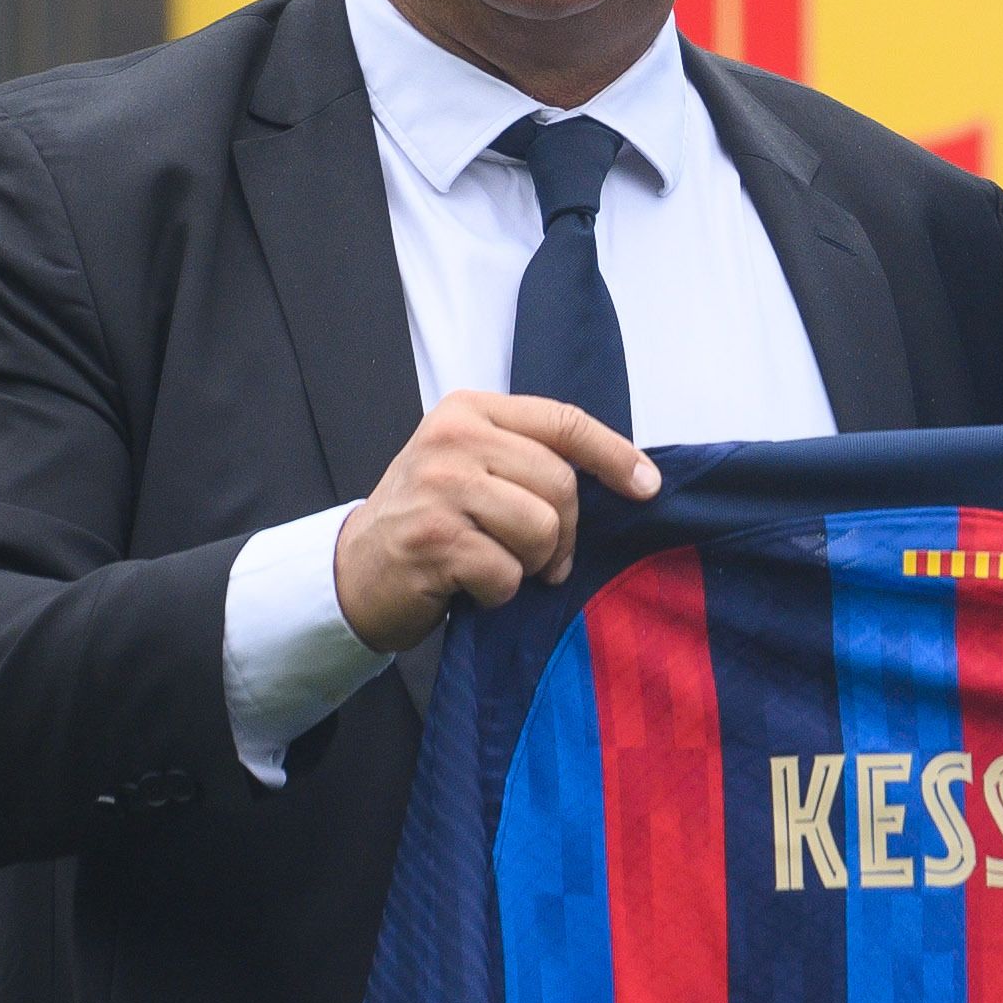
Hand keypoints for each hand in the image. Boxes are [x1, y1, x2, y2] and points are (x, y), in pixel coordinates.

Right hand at [331, 391, 661, 650]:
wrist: (354, 571)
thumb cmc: (429, 521)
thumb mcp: (470, 466)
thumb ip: (527, 457)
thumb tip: (626, 474)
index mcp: (468, 410)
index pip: (562, 422)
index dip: (614, 455)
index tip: (648, 486)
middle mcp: (452, 439)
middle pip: (560, 483)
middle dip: (564, 533)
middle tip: (540, 557)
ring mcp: (440, 488)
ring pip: (541, 528)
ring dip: (531, 564)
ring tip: (498, 565)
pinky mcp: (434, 541)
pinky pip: (508, 573)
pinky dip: (498, 591)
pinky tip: (468, 585)